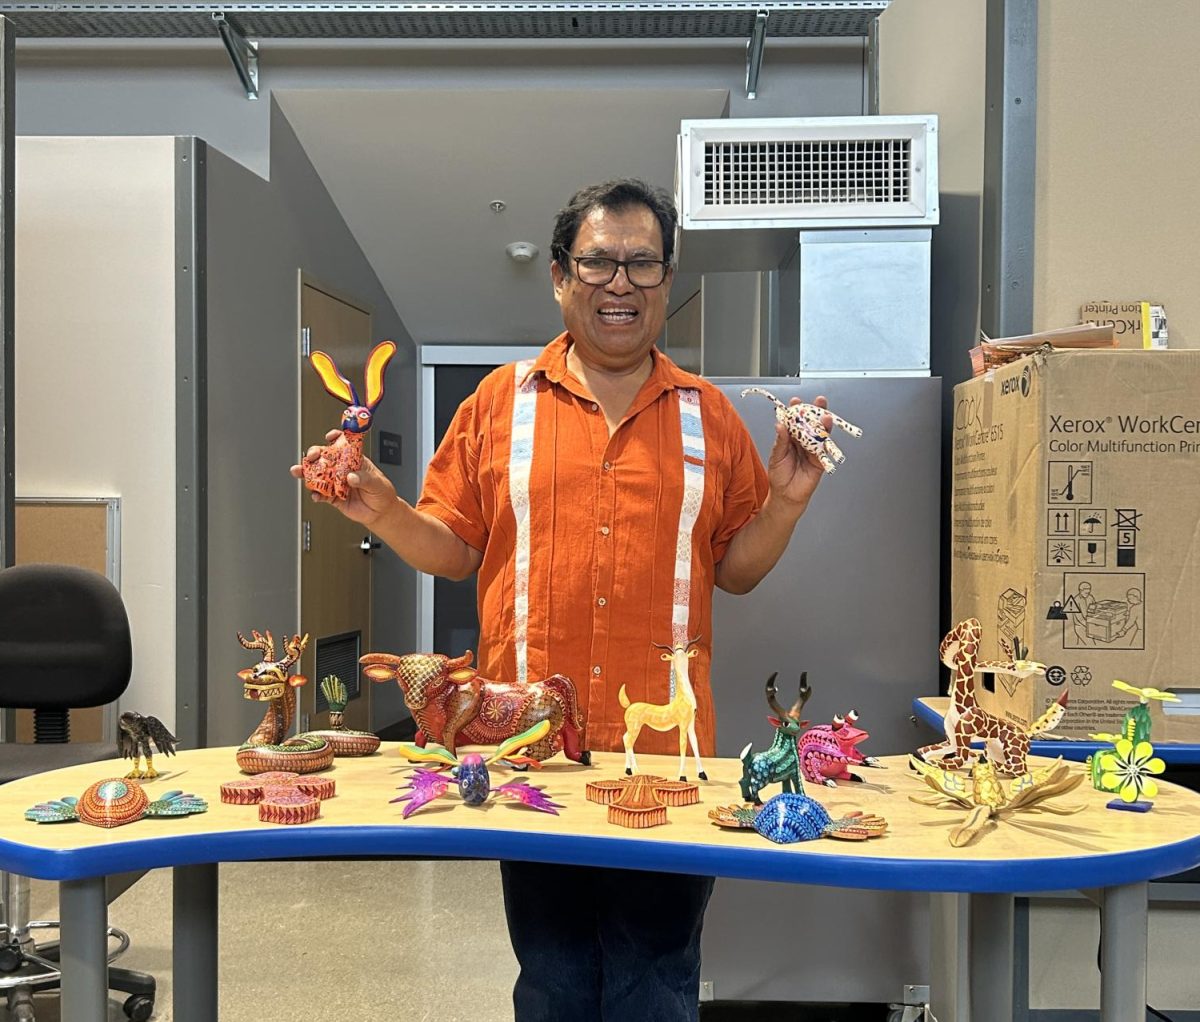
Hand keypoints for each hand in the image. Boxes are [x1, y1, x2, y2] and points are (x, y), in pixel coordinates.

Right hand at [290, 429, 397, 526]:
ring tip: (299, 472)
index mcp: (354, 460)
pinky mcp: (333, 497)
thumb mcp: (377, 483)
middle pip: (324, 457)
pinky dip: (316, 494)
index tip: (330, 437)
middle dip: (315, 454)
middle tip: (311, 456)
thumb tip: (350, 476)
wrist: (380, 513)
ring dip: (306, 473)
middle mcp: (342, 469)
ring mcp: (336, 482)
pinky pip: (321, 494)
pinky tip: (315, 495)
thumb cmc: (382, 493)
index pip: (344, 445)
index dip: (336, 438)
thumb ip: (364, 479)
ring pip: (317, 475)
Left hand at [765, 396, 830, 515]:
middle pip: (810, 424)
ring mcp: (812, 450)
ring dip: (824, 423)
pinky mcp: (819, 460)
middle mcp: (803, 442)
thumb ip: (780, 441)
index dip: (796, 411)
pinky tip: (827, 431)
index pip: (794, 421)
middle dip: (815, 412)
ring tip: (825, 414)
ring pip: (820, 434)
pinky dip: (826, 439)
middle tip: (819, 401)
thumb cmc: (779, 476)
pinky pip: (824, 448)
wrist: (786, 496)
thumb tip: (780, 425)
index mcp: (790, 439)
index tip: (796, 401)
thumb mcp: (776, 456)